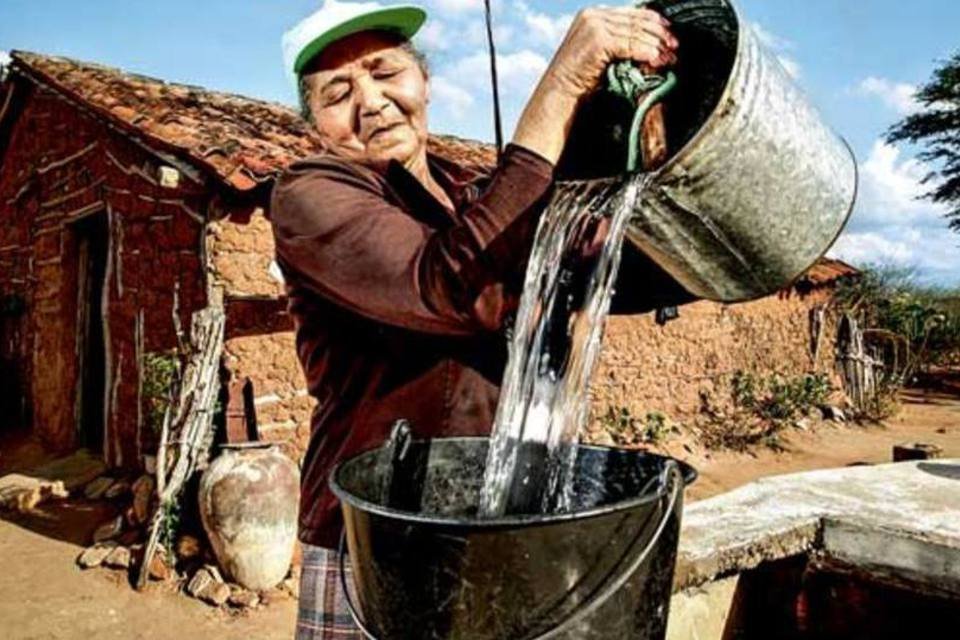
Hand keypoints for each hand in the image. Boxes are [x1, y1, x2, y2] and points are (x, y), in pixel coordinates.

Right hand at [547, 7, 678, 98]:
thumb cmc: (578, 81)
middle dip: (659, 34)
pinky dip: (646, 52)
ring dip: (656, 46)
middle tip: (674, 47)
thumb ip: (618, 43)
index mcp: (593, 15)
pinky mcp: (597, 39)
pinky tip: (656, 60)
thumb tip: (648, 44)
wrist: (558, 94)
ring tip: (668, 57)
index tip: (669, 35)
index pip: (632, 13)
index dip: (654, 22)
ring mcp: (594, 25)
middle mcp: (593, 16)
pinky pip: (630, 44)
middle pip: (637, 20)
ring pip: (636, 32)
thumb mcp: (601, 55)